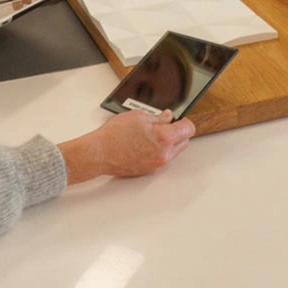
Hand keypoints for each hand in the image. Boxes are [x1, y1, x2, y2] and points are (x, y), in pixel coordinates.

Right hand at [59, 109, 195, 183]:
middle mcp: (164, 154)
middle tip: (166, 124)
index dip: (185, 121)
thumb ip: (158, 117)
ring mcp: (157, 164)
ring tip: (152, 133)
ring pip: (173, 152)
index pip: (188, 129)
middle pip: (184, 142)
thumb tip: (168, 117)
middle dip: (179, 132)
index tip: (180, 118)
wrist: (99, 153)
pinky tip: (145, 143)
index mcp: (164, 138)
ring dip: (169, 142)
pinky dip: (159, 151)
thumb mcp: (138, 116)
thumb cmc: (114, 135)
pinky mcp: (149, 170)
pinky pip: (161, 159)